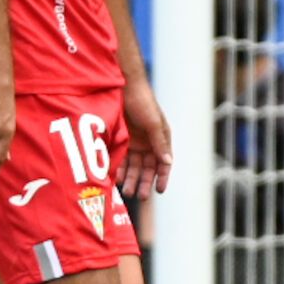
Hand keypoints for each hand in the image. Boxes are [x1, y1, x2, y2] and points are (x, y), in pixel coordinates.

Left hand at [119, 78, 172, 199]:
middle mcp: (149, 142)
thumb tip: (167, 162)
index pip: (164, 162)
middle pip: (148, 168)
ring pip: (134, 166)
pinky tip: (116, 178)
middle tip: (141, 196)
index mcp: (161, 138)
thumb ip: (159, 143)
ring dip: (132, 179)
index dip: (163, 177)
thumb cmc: (143, 102)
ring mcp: (134, 141)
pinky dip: (120, 169)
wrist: (122, 86)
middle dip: (145, 182)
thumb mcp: (153, 123)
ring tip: (127, 191)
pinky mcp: (121, 139)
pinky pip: (121, 158)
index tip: (160, 190)